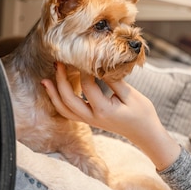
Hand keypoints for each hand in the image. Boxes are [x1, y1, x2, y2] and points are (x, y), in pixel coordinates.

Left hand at [41, 63, 180, 169]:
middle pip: (68, 99)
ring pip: (64, 109)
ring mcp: (89, 121)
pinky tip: (56, 92)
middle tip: (58, 63)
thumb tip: (100, 66)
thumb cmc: (142, 113)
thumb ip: (114, 80)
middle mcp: (92, 117)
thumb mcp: (131, 95)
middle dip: (60, 80)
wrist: (145, 133)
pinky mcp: (90, 120)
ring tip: (45, 80)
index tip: (85, 56)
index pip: (87, 86)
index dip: (84, 69)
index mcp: (103, 109)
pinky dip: (60, 103)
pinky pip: (69, 113)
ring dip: (54, 94)